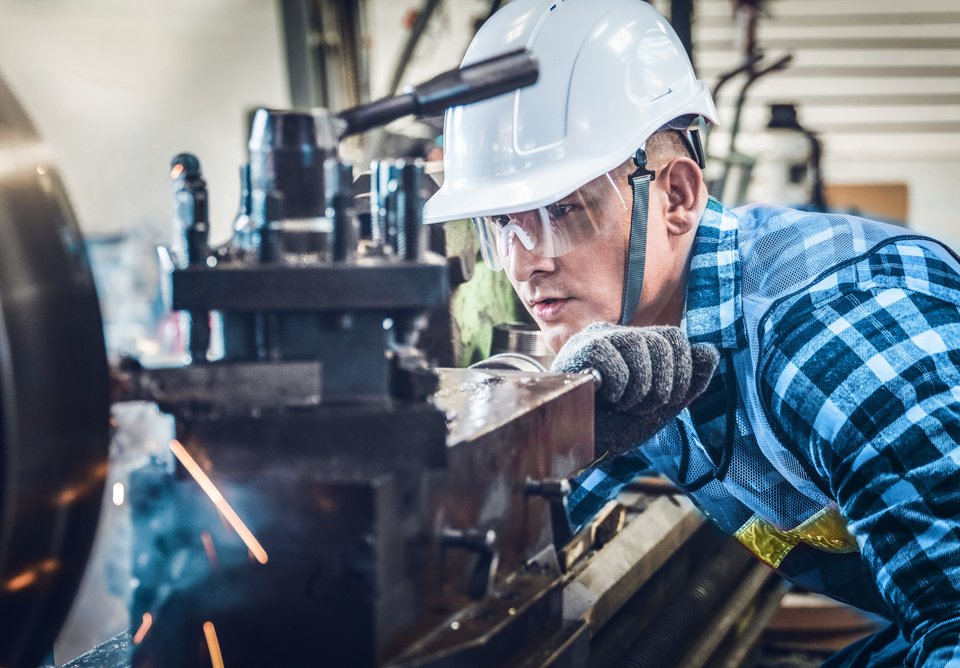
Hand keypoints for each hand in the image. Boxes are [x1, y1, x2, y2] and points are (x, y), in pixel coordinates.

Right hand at [551, 322, 718, 456]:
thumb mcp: (659, 408)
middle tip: (640, 407)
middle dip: (662, 385)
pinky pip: (610, 355)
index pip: (674, 338)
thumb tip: (710, 351)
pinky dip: (617, 385)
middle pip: (663, 340)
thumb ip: (688, 383)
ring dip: (639, 388)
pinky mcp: (578, 351)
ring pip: (639, 344)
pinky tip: (605, 398)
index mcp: (636, 345)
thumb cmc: (612, 427)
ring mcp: (596, 339)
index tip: (663, 400)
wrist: (578, 447)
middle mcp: (616, 335)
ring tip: (622, 405)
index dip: (681, 372)